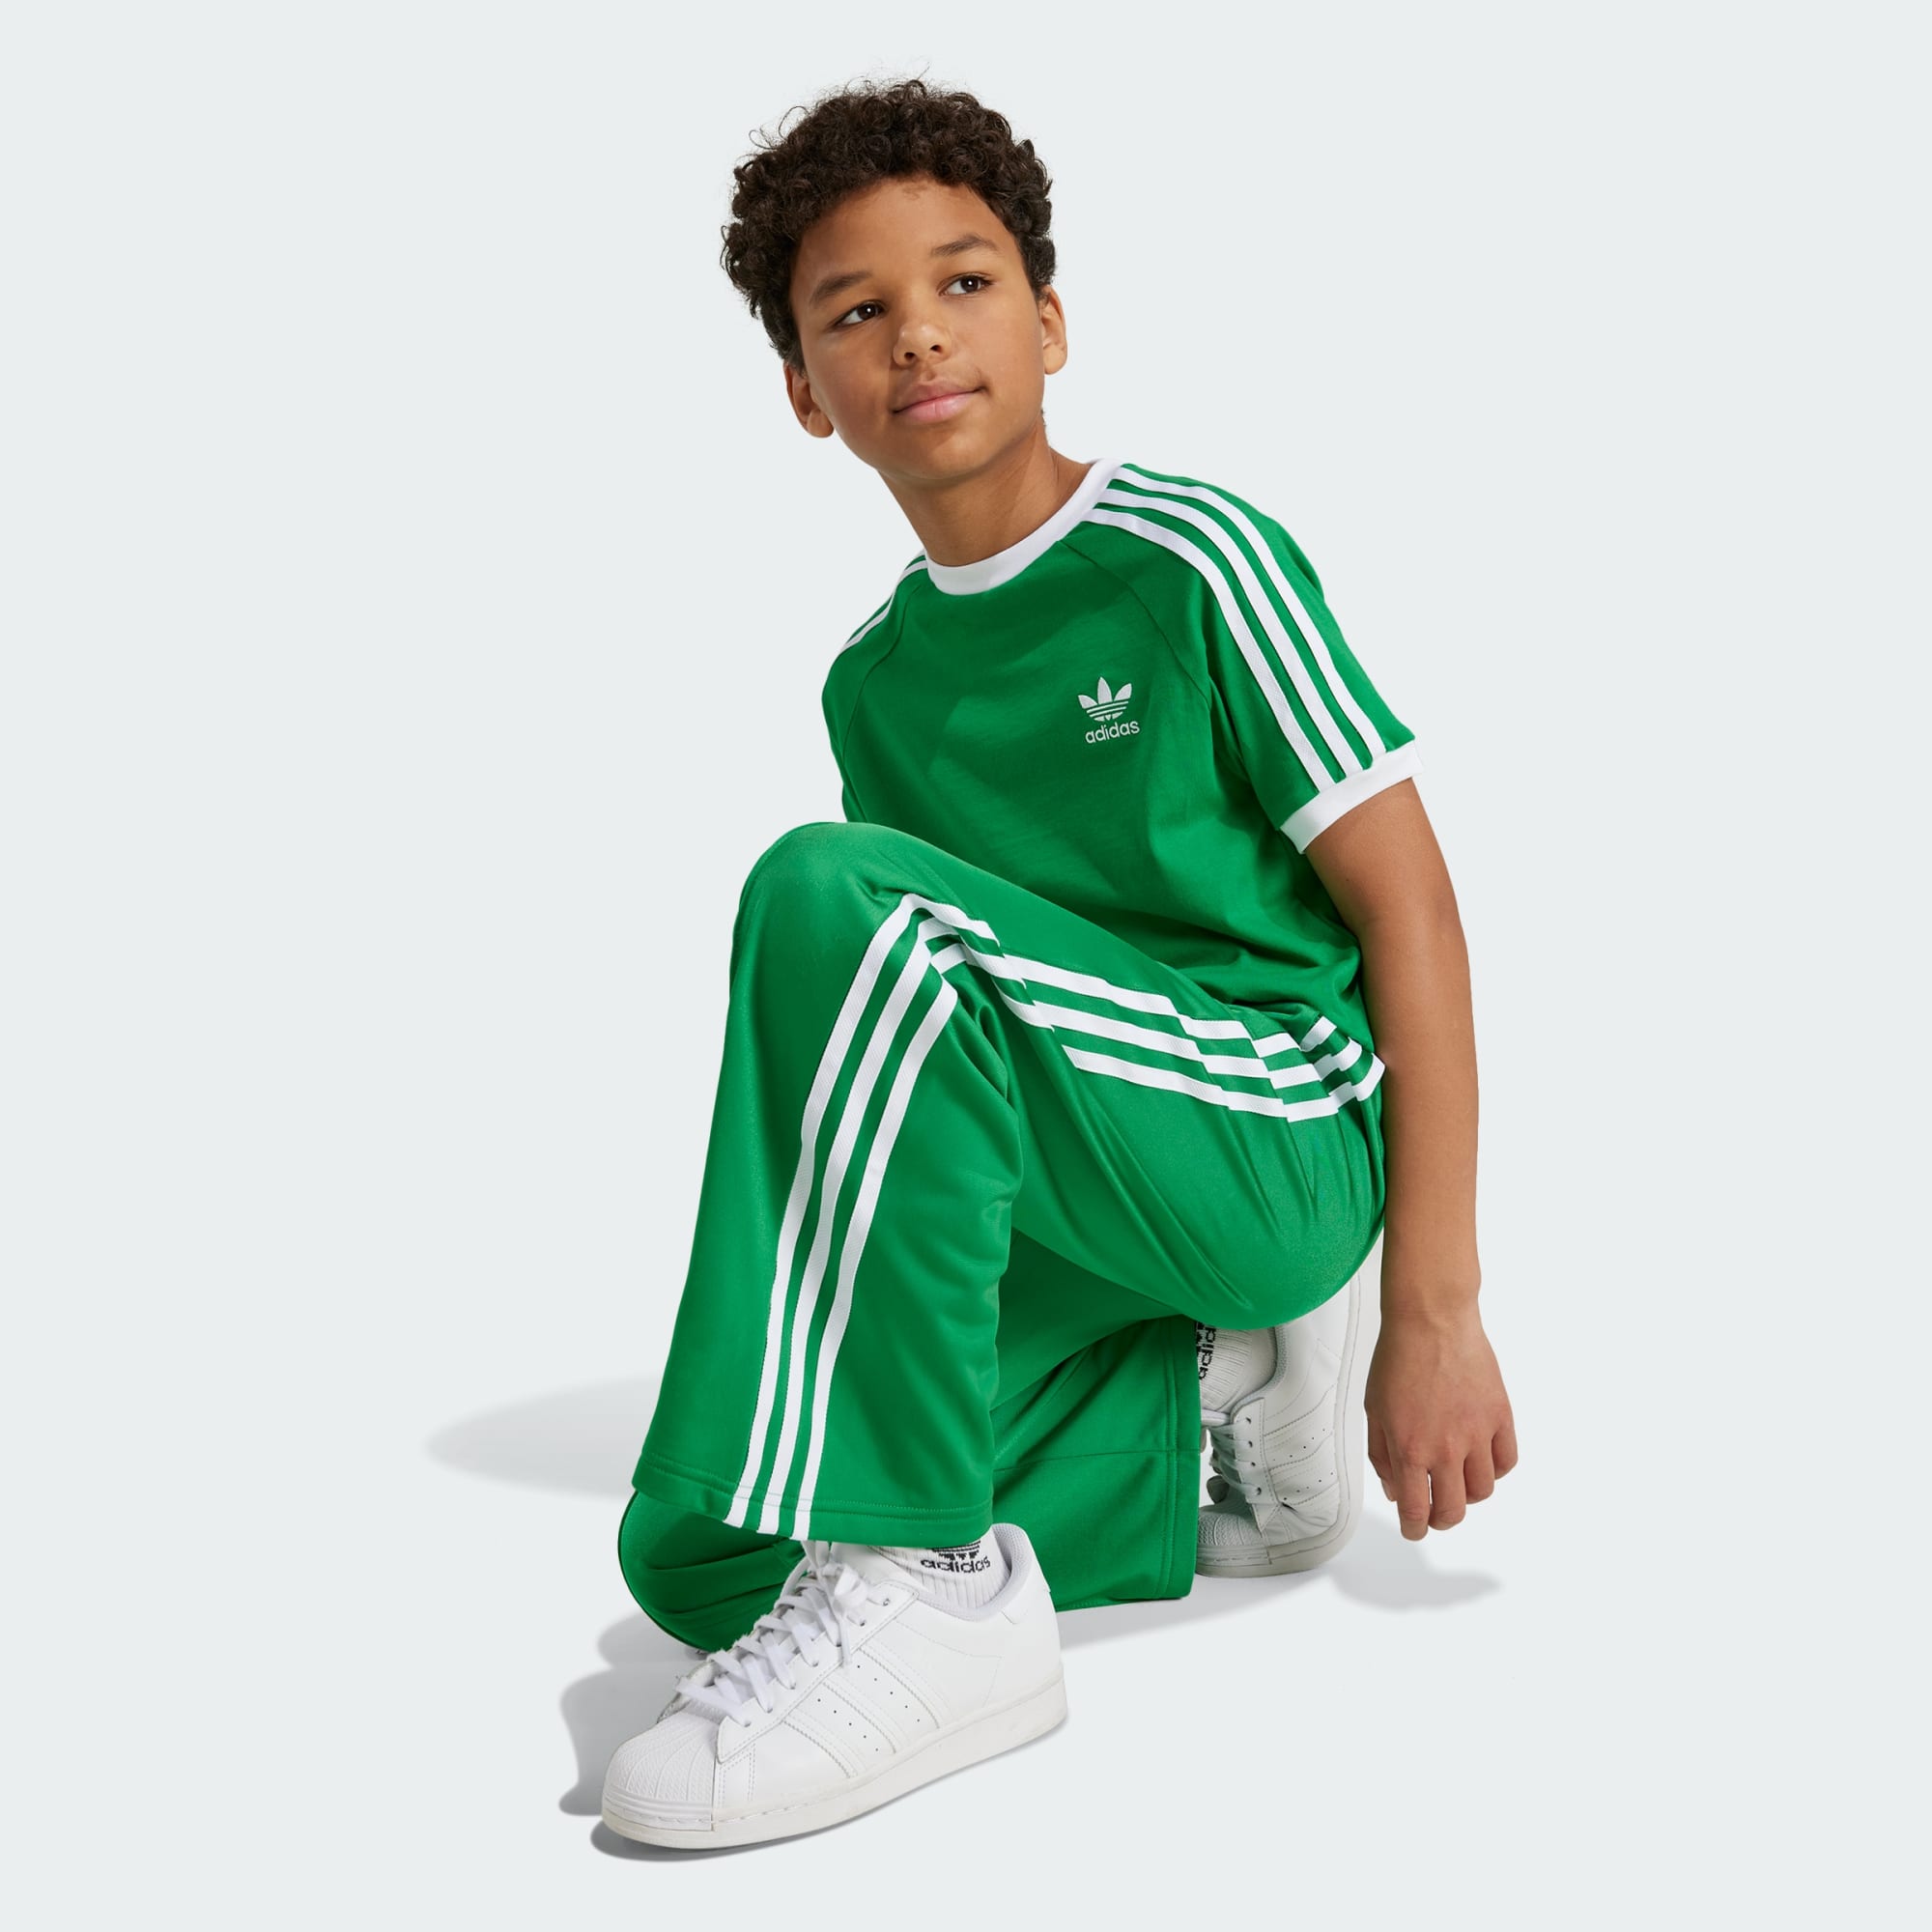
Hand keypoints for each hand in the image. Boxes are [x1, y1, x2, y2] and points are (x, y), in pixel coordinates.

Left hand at [1363, 1306, 1516, 1539]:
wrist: (1431, 1321)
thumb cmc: (1399, 1358)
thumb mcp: (1374, 1410)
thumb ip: (1382, 1454)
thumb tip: (1395, 1487)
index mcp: (1409, 1448)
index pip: (1415, 1510)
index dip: (1413, 1528)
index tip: (1413, 1529)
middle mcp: (1446, 1448)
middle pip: (1453, 1511)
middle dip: (1441, 1519)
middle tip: (1434, 1512)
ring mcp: (1477, 1434)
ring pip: (1482, 1491)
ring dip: (1467, 1494)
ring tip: (1456, 1480)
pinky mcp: (1500, 1417)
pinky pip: (1506, 1462)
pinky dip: (1495, 1470)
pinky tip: (1481, 1460)